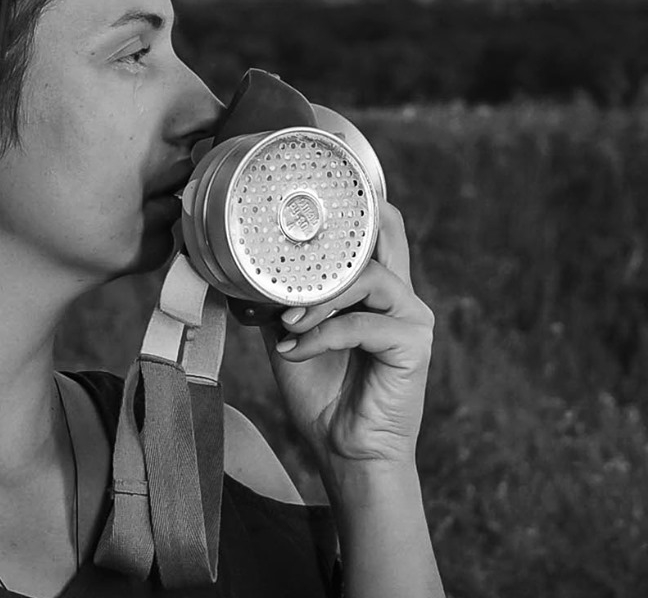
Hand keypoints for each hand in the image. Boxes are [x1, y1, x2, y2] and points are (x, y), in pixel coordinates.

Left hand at [261, 202, 434, 469]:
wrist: (345, 452)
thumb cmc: (322, 392)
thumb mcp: (291, 334)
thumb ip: (279, 301)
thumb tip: (237, 273)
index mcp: (376, 287)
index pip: (377, 228)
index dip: (353, 205)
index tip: (311, 198)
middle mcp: (400, 294)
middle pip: (389, 231)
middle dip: (344, 230)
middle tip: (298, 244)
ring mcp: (412, 317)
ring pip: (367, 278)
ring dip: (319, 298)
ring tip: (288, 321)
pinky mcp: (413, 344)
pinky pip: (362, 325)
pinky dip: (322, 335)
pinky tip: (296, 351)